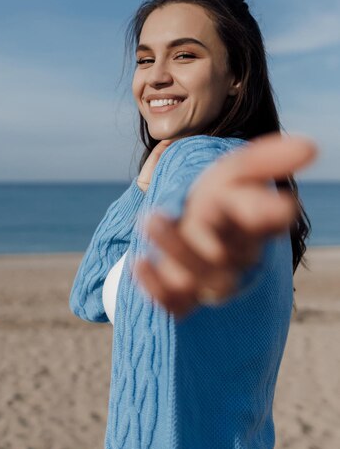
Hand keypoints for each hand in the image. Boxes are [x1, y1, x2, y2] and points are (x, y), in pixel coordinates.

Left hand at [133, 133, 317, 318]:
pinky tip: (138, 263)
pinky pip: (174, 302)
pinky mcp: (182, 297)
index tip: (278, 204)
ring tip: (150, 219)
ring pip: (197, 276)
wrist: (189, 228)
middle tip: (172, 212)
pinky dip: (155, 286)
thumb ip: (266, 160)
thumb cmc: (217, 201)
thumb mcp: (235, 173)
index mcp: (248, 225)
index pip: (262, 222)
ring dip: (174, 248)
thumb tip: (311, 147)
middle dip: (208, 235)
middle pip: (226, 254)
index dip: (266, 214)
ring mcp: (207, 279)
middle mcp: (231, 255)